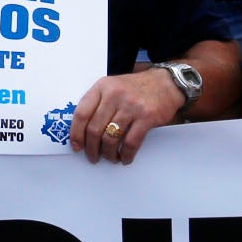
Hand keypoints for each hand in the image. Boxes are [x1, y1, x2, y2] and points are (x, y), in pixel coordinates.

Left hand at [68, 68, 184, 163]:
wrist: (165, 82)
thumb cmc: (135, 88)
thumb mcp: (112, 87)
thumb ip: (97, 103)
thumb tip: (82, 130)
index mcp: (102, 87)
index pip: (81, 113)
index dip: (76, 133)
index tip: (76, 146)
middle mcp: (114, 95)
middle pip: (94, 129)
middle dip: (91, 148)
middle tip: (93, 157)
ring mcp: (131, 106)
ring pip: (111, 138)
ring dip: (108, 153)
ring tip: (110, 158)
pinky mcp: (147, 117)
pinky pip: (130, 142)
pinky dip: (126, 154)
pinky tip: (125, 158)